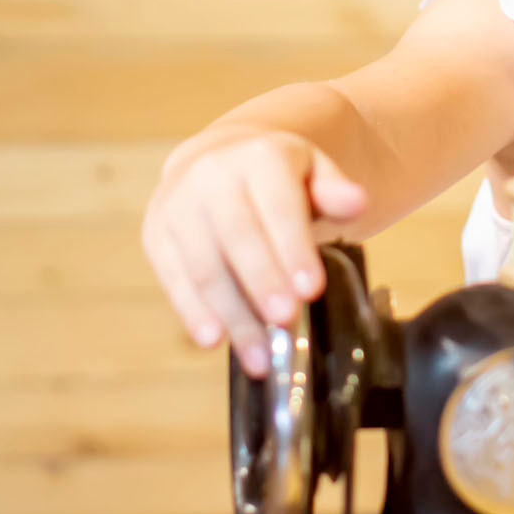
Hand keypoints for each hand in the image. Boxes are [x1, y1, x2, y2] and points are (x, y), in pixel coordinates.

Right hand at [141, 129, 368, 374]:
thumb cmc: (278, 179)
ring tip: (259, 355)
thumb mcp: (314, 173)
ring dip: (232, 313)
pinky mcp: (156, 235)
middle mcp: (210, 175)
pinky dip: (193, 313)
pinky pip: (174, 279)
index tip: (311, 290)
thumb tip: (357, 202)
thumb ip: (335, 191)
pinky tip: (214, 341)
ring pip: (204, 265)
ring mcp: (177, 206)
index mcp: (258, 157)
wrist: (218, 162)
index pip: (278, 205)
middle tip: (286, 321)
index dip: (292, 248)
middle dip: (262, 282)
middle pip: (237, 235)